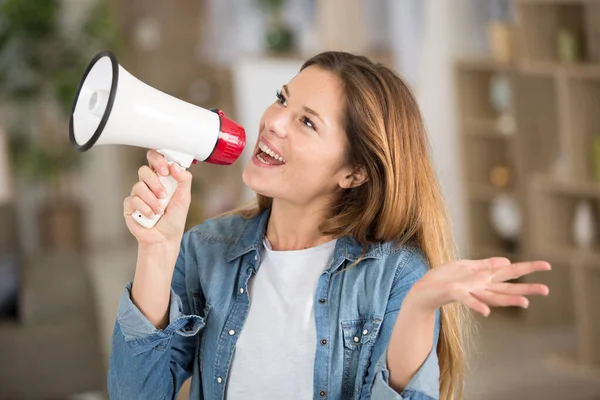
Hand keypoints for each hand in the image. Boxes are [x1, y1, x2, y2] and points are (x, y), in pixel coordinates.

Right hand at [123, 150, 192, 247]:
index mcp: (161, 178)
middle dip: (155, 182)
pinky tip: (151, 216)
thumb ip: (184, 180)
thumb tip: (175, 165)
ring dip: (152, 200)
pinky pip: (133, 200)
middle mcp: (148, 184)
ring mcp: (137, 194)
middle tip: (164, 194)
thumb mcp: (185, 198)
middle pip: (143, 170)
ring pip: (139, 186)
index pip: (154, 159)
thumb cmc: (174, 218)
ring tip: (160, 210)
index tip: (166, 170)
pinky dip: (145, 209)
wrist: (165, 238)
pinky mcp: (129, 206)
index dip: (158, 160)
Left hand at [405, 257, 550, 316]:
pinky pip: (467, 300)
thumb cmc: (443, 278)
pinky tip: (487, 313)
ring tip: (526, 303)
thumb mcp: (465, 266)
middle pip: (507, 288)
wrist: (422, 291)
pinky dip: (477, 305)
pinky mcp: (454, 293)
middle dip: (526, 289)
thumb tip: (506, 261)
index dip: (527, 268)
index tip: (548, 265)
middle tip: (547, 290)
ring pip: (492, 296)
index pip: (509, 273)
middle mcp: (480, 288)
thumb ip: (486, 266)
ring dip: (508, 300)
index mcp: (483, 279)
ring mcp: (469, 292)